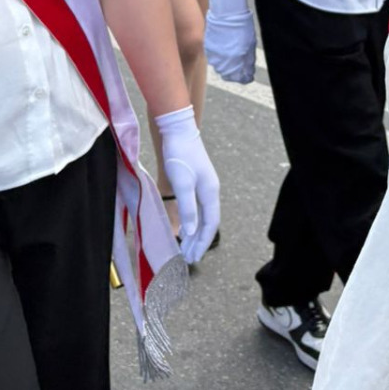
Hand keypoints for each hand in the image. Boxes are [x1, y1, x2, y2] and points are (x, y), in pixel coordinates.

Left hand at [154, 106, 220, 261]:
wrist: (178, 131)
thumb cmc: (180, 155)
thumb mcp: (182, 183)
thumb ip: (188, 208)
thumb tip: (191, 231)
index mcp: (210, 192)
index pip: (210, 224)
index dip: (203, 242)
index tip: (194, 257)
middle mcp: (210, 191)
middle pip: (208, 222)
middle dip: (199, 242)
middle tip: (189, 258)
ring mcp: (204, 186)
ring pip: (202, 216)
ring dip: (195, 233)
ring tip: (186, 248)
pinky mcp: (196, 182)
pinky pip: (197, 209)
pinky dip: (192, 222)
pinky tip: (184, 228)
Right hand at [204, 9, 255, 83]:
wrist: (227, 13)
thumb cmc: (242, 27)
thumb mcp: (250, 46)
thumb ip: (249, 62)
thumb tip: (248, 74)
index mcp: (236, 61)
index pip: (240, 78)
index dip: (245, 78)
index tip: (248, 75)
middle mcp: (223, 61)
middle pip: (228, 75)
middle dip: (235, 72)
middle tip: (241, 64)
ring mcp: (213, 55)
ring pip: (220, 67)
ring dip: (226, 64)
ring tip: (233, 53)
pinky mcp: (207, 49)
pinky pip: (214, 58)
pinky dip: (220, 57)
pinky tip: (225, 47)